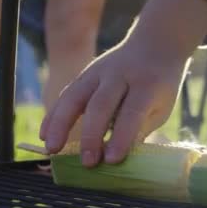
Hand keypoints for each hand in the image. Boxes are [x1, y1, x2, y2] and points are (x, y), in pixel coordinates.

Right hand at [40, 40, 187, 166]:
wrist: (155, 44)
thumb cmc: (160, 85)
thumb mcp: (161, 107)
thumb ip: (140, 130)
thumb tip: (117, 159)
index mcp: (147, 85)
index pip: (131, 113)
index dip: (121, 137)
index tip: (112, 160)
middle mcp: (121, 75)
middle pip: (101, 105)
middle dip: (91, 135)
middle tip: (87, 163)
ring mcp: (100, 72)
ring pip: (76, 97)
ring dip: (61, 124)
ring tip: (53, 149)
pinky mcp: (85, 73)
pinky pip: (66, 95)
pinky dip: (54, 115)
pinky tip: (45, 135)